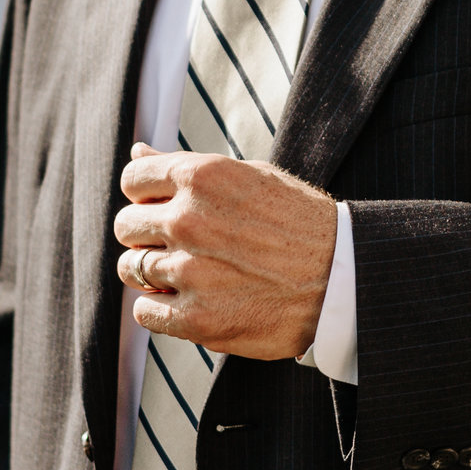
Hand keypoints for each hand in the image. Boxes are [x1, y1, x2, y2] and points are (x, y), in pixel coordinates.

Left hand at [114, 143, 336, 358]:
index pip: (132, 178)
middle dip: (146, 234)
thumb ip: (187, 166)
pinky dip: (161, 307)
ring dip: (154, 272)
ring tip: (192, 272)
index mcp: (202, 176)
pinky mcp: (196, 319)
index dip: (146, 194)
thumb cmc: (299, 222)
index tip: (164, 207)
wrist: (344, 277)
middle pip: (126, 226)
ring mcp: (190, 271)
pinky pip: (145, 311)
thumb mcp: (250, 176)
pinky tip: (192, 298)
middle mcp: (189, 220)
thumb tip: (138, 150)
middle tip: (179, 244)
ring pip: (131, 269)